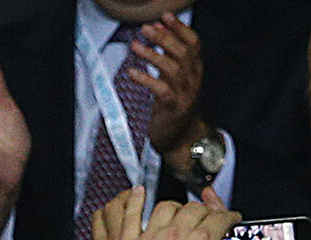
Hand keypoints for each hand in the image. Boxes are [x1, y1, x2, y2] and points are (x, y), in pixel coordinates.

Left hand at [112, 195, 244, 239]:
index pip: (220, 219)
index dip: (228, 216)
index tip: (229, 217)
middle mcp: (177, 235)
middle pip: (193, 209)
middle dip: (202, 212)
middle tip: (204, 218)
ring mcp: (151, 237)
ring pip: (165, 207)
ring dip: (174, 207)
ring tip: (176, 211)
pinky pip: (131, 214)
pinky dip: (135, 201)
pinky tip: (137, 193)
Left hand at [129, 13, 205, 169]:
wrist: (181, 137)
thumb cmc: (174, 104)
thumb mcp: (174, 78)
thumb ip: (167, 55)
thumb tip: (156, 28)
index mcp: (195, 70)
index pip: (194, 43)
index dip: (180, 28)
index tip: (164, 16)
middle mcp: (193, 79)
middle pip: (182, 53)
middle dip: (164, 38)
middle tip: (146, 28)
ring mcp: (185, 94)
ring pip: (172, 69)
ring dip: (152, 55)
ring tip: (135, 45)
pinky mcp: (173, 107)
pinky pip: (160, 90)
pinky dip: (146, 79)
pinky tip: (132, 72)